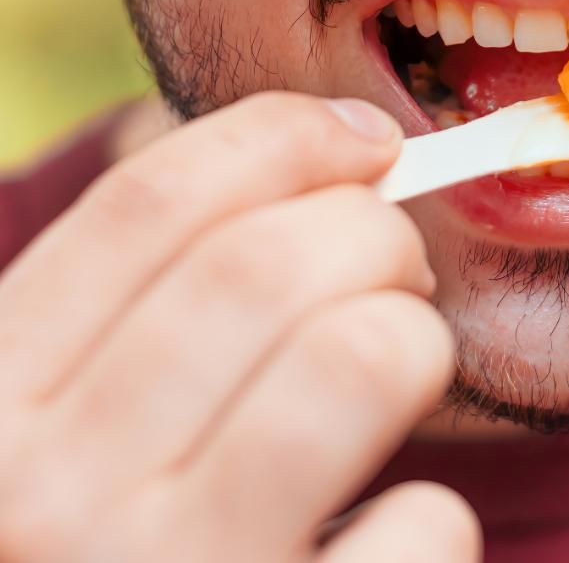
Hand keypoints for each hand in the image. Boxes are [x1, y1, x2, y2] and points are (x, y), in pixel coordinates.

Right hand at [0, 93, 480, 562]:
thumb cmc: (107, 556)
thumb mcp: (61, 438)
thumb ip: (138, 317)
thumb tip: (318, 163)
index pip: (149, 204)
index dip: (282, 140)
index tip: (366, 139)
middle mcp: (49, 501)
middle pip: (270, 265)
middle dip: (375, 235)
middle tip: (397, 272)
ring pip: (360, 359)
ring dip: (415, 342)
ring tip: (402, 373)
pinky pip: (423, 526)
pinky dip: (429, 520)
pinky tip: (376, 548)